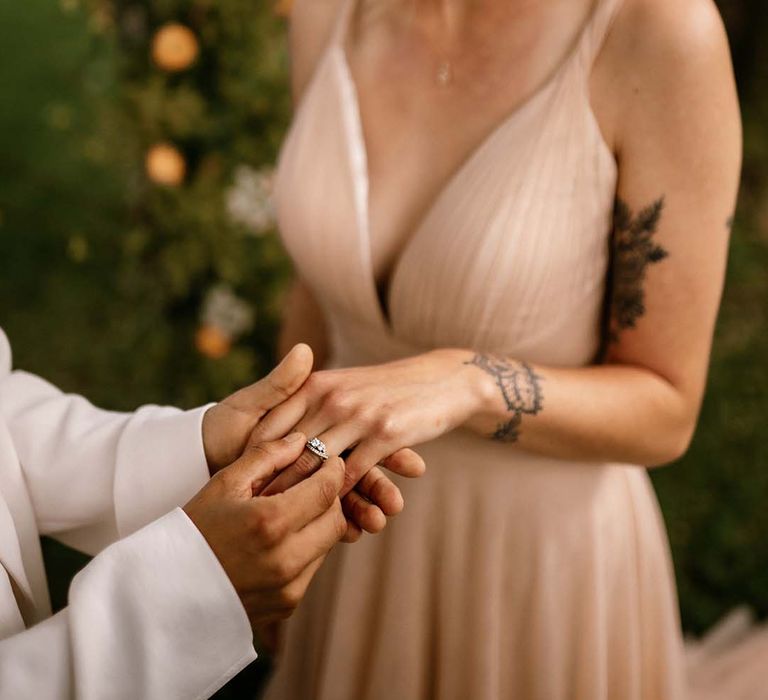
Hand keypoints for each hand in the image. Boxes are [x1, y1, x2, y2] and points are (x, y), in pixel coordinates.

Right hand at [183, 432, 346, 626]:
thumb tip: (300, 439)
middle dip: (331, 498)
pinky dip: (307, 549)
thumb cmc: (193, 529)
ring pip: (328, 545)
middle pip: (336, 520)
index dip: (334, 472)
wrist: (164, 590)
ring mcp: (288, 587)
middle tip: (315, 485)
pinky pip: (312, 568)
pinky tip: (281, 539)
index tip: (331, 461)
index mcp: (270, 523)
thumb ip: (266, 455)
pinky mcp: (286, 605)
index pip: (326, 491)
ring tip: (294, 511)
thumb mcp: (224, 484)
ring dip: (320, 524)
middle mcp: (285, 559)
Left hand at [203, 344, 424, 537]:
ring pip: (320, 466)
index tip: (239, 493)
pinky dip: (343, 500)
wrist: (443, 380)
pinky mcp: (385, 433)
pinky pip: (355, 473)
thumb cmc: (389, 388)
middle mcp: (332, 397)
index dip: (254, 460)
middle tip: (252, 522)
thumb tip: (269, 429)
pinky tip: (336, 521)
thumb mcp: (343, 384)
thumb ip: (306, 401)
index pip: (274, 425)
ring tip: (288, 529)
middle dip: (272, 487)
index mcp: (315, 384)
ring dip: (304, 499)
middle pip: (291, 450)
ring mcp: (358, 415)